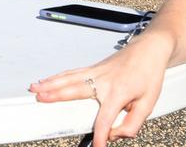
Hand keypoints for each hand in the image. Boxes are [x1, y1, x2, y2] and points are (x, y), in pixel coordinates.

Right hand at [28, 36, 169, 146]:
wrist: (150, 48)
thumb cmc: (150, 74)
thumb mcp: (149, 104)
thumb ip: (133, 124)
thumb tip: (115, 134)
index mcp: (118, 92)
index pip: (104, 120)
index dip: (99, 136)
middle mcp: (104, 81)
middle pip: (75, 90)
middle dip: (56, 96)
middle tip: (39, 100)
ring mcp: (97, 72)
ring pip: (69, 78)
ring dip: (50, 83)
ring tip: (34, 88)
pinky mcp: (94, 68)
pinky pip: (72, 73)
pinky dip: (57, 77)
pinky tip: (46, 80)